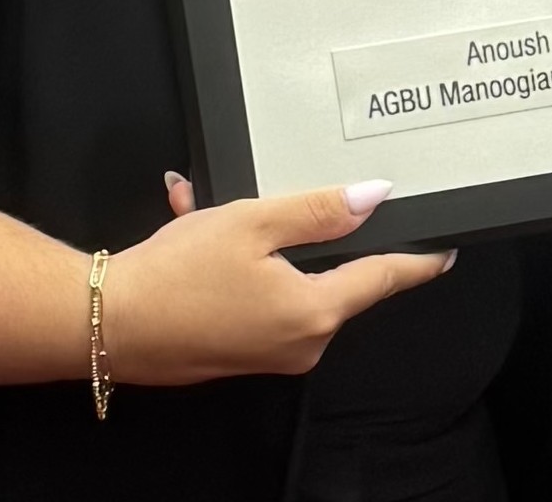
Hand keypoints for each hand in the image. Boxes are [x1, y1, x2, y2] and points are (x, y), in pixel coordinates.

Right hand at [101, 178, 453, 383]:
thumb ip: (319, 210)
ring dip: (256, 240)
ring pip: (283, 279)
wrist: (107, 326)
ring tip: (208, 206)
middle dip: (298, 229)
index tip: (444, 252)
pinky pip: (254, 296)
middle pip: (329, 275)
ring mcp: (269, 354)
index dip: (415, 261)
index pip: (382, 278)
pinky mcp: (239, 353)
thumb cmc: (177, 276)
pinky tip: (193, 225)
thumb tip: (374, 198)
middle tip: (265, 197)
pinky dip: (234, 262)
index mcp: (313, 313)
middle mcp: (300, 343)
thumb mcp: (253, 222)